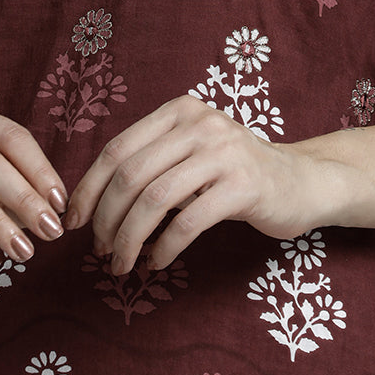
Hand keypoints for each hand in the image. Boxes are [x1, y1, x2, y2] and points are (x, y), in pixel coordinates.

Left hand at [64, 95, 319, 274]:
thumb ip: (150, 164)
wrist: (300, 182)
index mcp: (179, 111)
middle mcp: (200, 123)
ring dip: (130, 239)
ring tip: (122, 264)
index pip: (117, 149)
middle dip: (107, 219)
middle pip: (131, 175)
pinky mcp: (244, 185)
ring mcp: (224, 152)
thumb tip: (91, 205)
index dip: (89, 188)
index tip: (74, 220)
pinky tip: (157, 263)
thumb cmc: (233, 174)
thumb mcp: (189, 154)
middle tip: (101, 251)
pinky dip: (165, 248)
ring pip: (155, 200)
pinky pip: (188, 222)